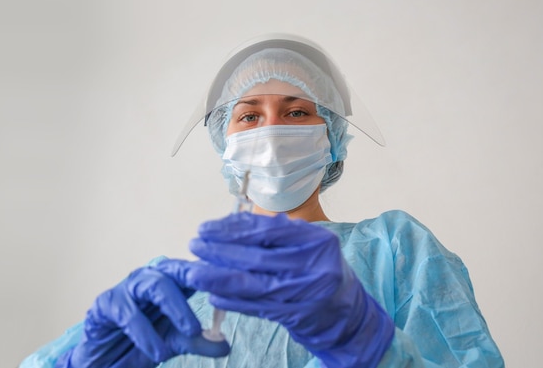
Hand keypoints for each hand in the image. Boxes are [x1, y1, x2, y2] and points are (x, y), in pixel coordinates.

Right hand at [56, 259, 228, 367]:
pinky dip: (144, 332)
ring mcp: (127, 288)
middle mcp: (150, 279)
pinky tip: (157, 351)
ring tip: (191, 332)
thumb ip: (200, 341)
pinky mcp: (105, 304)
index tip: (237, 276)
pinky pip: (126, 312)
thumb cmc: (143, 342)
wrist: (105, 362)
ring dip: (175, 307)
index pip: (193, 269)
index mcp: (170, 282)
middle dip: (196, 278)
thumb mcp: (176, 342)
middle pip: (176, 269)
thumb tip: (226, 344)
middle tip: (217, 292)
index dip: (213, 270)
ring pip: (154, 285)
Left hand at [188, 212, 395, 367]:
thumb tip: (231, 226)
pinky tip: (214, 294)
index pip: (268, 230)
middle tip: (195, 245)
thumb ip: (278, 234)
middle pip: (257, 256)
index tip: (208, 228)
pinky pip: (257, 307)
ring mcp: (306, 293)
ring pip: (253, 283)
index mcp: (317, 241)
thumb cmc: (321, 271)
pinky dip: (233, 301)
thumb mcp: (309, 245)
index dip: (233, 229)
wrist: (348, 313)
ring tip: (194, 271)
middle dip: (221, 250)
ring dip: (219, 277)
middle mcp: (314, 266)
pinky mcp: (296, 316)